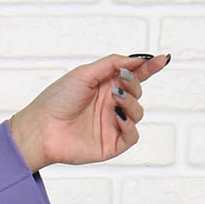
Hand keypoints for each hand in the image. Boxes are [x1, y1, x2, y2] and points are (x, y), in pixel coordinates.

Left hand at [8, 51, 170, 170]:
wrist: (41, 128)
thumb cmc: (56, 99)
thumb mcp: (84, 73)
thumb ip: (112, 64)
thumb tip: (137, 60)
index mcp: (105, 86)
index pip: (134, 76)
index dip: (150, 68)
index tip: (163, 59)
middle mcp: (111, 104)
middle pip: (138, 91)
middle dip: (134, 83)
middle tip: (120, 82)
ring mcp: (112, 124)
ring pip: (138, 112)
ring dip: (130, 102)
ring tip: (114, 99)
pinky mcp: (111, 144)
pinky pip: (133, 135)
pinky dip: (130, 124)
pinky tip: (117, 116)